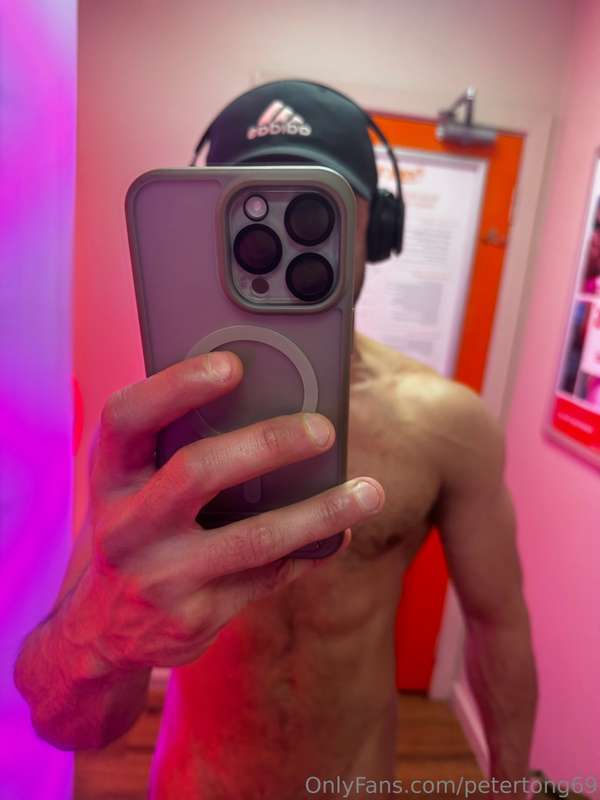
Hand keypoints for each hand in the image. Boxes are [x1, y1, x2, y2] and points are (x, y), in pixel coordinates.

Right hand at [69, 351, 384, 671]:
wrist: (101, 630)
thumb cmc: (135, 531)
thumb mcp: (132, 488)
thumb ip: (173, 447)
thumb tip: (264, 398)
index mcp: (110, 476)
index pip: (127, 417)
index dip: (176, 386)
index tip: (232, 365)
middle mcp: (125, 526)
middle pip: (197, 472)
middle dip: (267, 444)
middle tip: (323, 429)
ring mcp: (159, 577)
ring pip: (252, 538)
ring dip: (318, 512)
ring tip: (369, 492)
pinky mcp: (193, 617)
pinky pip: (266, 578)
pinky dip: (309, 551)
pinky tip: (338, 534)